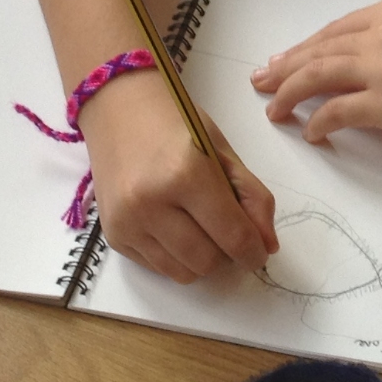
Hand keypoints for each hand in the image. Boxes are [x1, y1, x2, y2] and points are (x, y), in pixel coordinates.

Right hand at [80, 74, 277, 283]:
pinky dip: (175, 257)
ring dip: (201, 260)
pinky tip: (173, 227)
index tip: (259, 252)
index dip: (254, 251)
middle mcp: (151, 202)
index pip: (232, 235)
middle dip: (227, 255)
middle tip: (227, 232)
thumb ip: (251, 197)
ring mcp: (127, 221)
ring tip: (200, 229)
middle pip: (208, 261)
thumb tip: (267, 245)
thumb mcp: (222, 150)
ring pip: (183, 272)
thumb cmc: (175, 123)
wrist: (118, 108)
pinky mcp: (113, 235)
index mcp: (186, 174)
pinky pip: (157, 268)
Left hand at [251, 0, 381, 149]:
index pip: (331, 31)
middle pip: (316, 52)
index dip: (300, 50)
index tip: (280, 63)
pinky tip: (311, 133)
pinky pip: (336, 112)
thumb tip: (349, 69)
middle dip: (282, 70)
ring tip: (273, 110)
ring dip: (288, 95)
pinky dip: (317, 123)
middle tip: (259, 84)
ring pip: (316, 77)